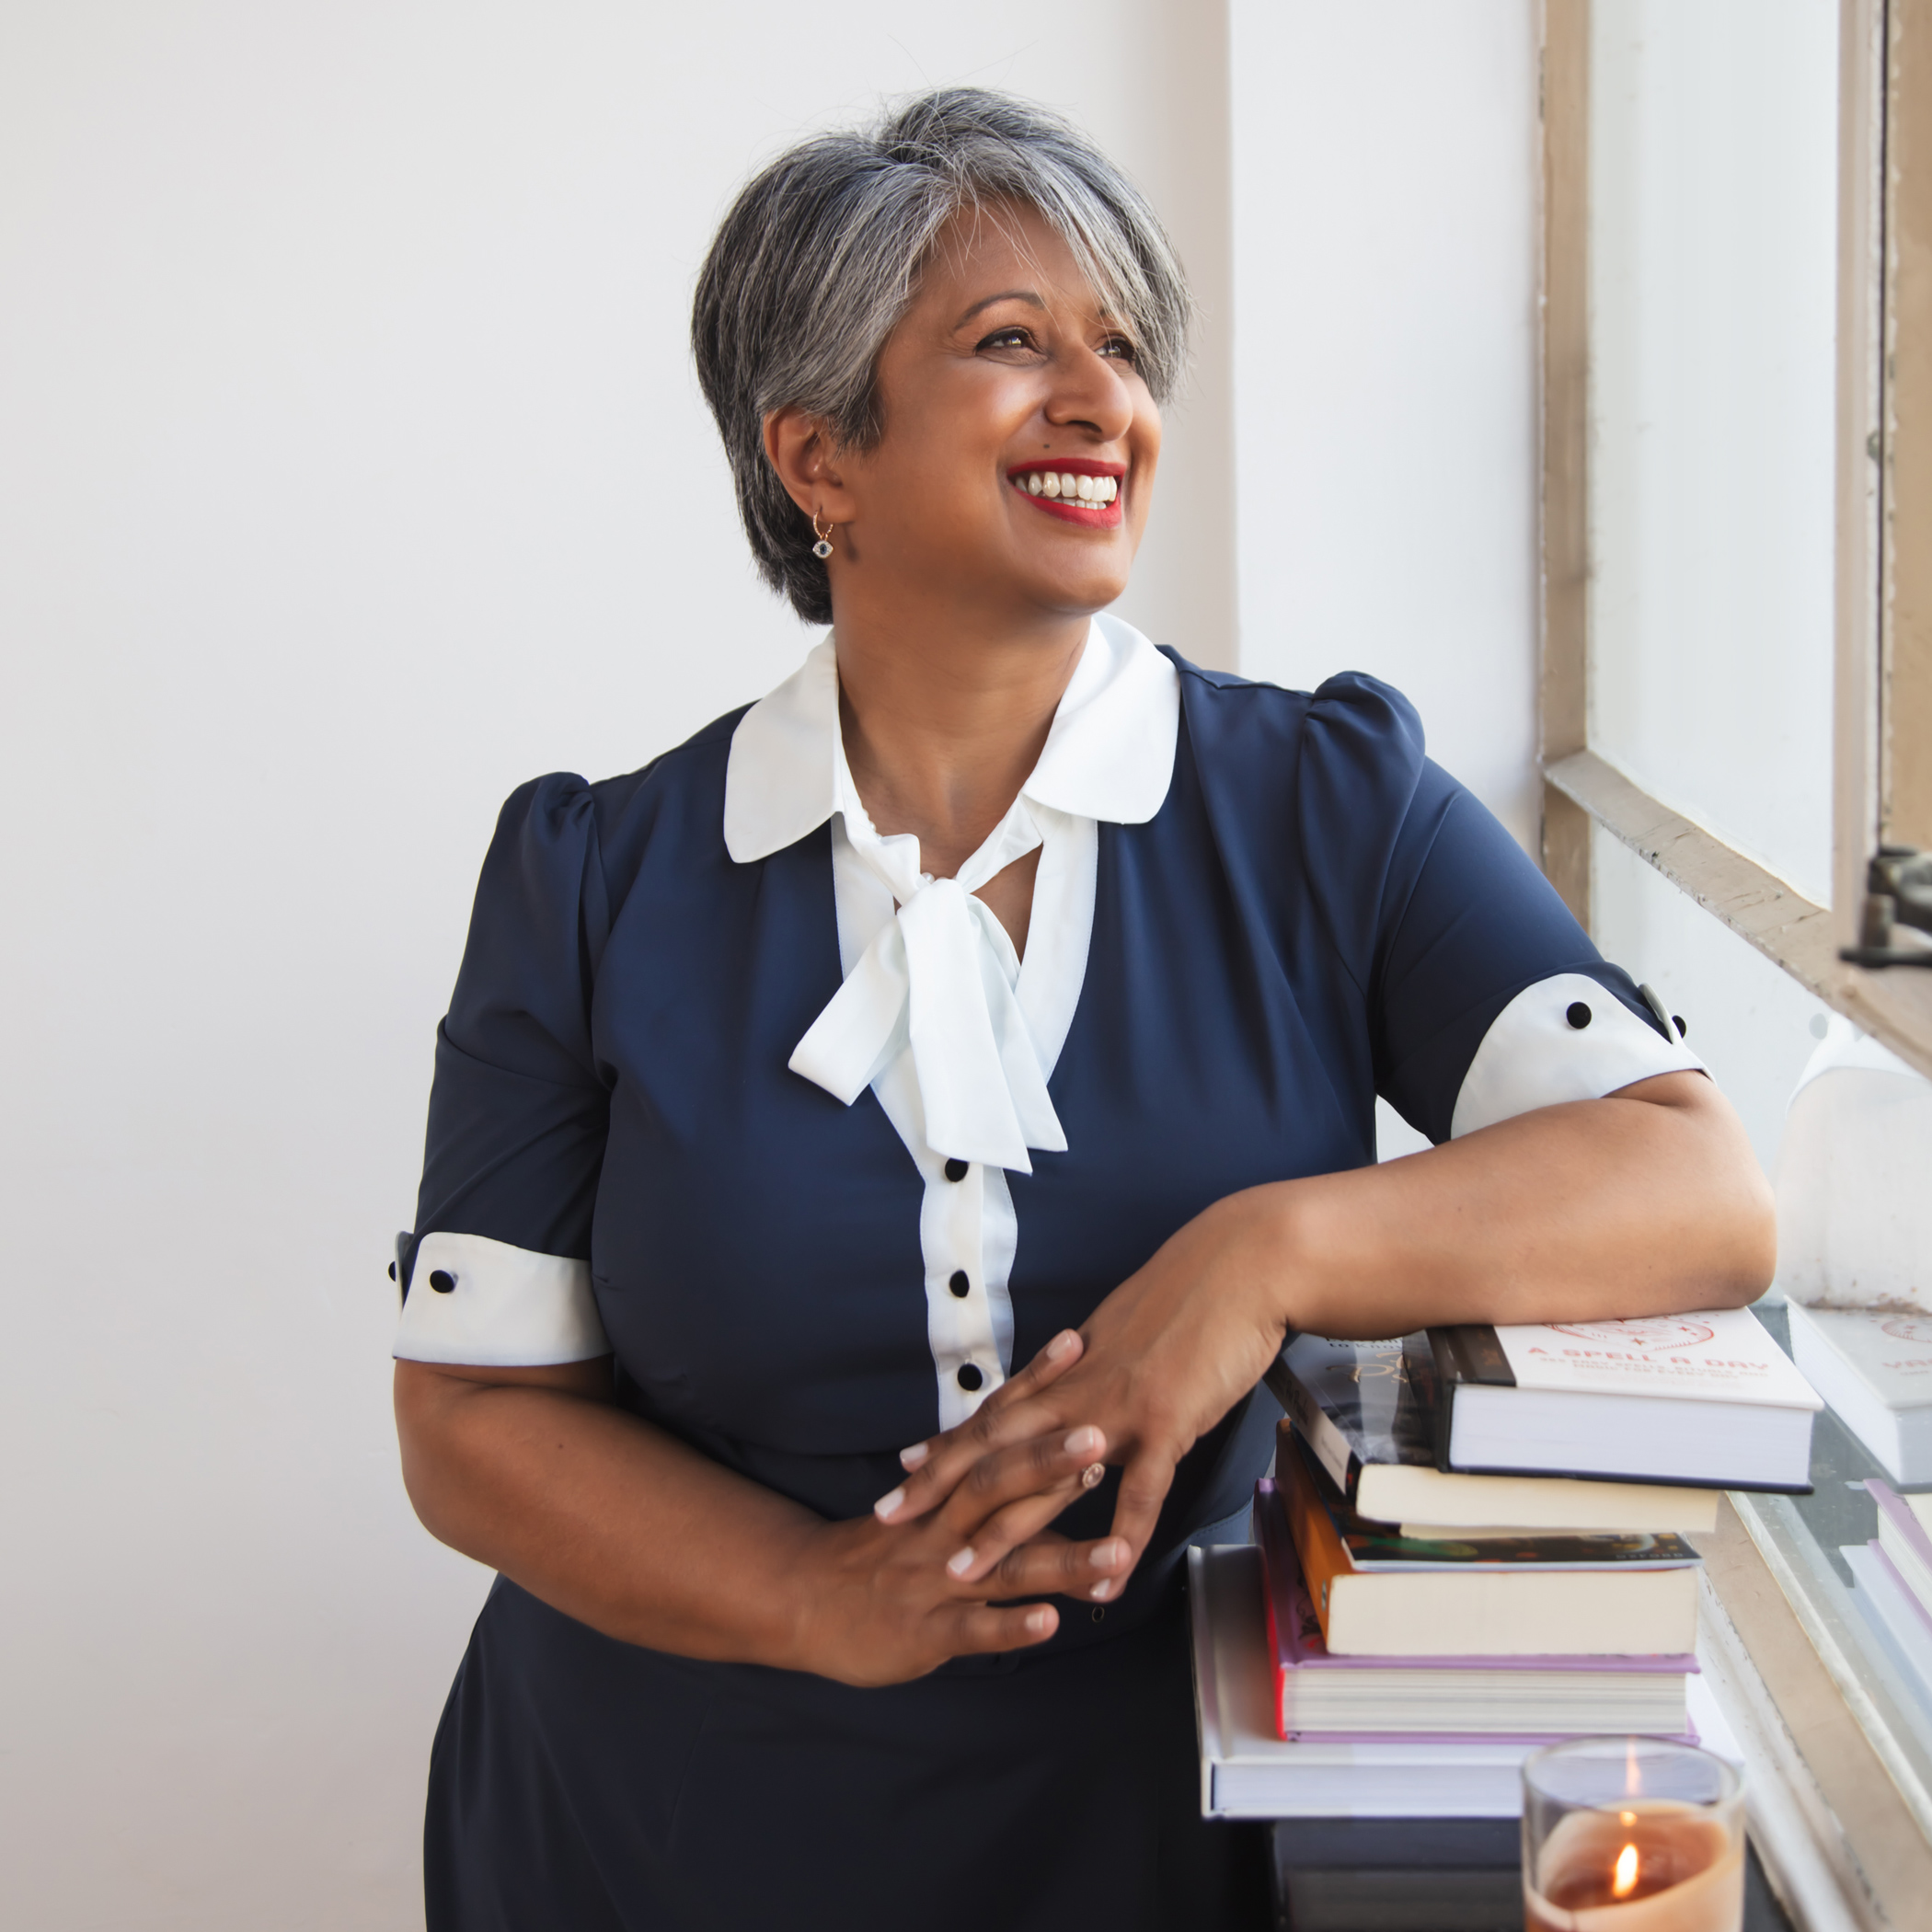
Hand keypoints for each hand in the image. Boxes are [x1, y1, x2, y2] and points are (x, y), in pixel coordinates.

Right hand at [784, 1335, 1132, 1685]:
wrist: (805, 1601)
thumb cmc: (881, 1553)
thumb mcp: (932, 1509)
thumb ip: (994, 1489)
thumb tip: (1067, 1470)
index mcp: (948, 1489)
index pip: (996, 1424)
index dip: (1034, 1385)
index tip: (1075, 1345)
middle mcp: (943, 1524)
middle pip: (998, 1484)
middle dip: (1050, 1461)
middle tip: (1100, 1436)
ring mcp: (935, 1577)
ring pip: (1005, 1563)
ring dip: (1064, 1559)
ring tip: (1116, 1552)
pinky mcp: (927, 1631)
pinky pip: (974, 1629)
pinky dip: (1011, 1627)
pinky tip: (1049, 1623)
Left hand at [876, 1189, 1289, 1599]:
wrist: (1238, 1264)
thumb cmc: (1192, 1293)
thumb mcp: (1128, 1328)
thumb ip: (1098, 1363)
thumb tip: (1079, 1372)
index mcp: (1070, 1368)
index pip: (996, 1412)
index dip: (947, 1441)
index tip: (905, 1468)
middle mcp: (1080, 1389)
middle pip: (995, 1444)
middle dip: (940, 1487)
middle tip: (892, 1521)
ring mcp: (1118, 1408)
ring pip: (1046, 1476)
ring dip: (1004, 1530)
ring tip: (966, 1575)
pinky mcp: (1167, 1422)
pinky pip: (1139, 1493)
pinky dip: (1120, 1539)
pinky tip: (1105, 1581)